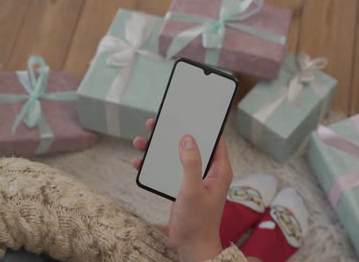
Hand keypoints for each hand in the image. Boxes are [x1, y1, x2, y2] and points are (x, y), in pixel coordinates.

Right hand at [132, 119, 232, 261]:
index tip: (190, 113)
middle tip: (157, 123)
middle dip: (173, 133)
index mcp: (218, 170)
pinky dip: (154, 164)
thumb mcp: (194, 190)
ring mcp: (193, 179)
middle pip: (191, 144)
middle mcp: (207, 171)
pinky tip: (139, 162)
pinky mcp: (181, 187)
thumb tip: (187, 138)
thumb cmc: (198, 221)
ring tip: (141, 141)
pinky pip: (167, 169)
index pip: (215, 140)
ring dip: (159, 149)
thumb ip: (191, 163)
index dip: (204, 126)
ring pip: (175, 156)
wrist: (191, 245)